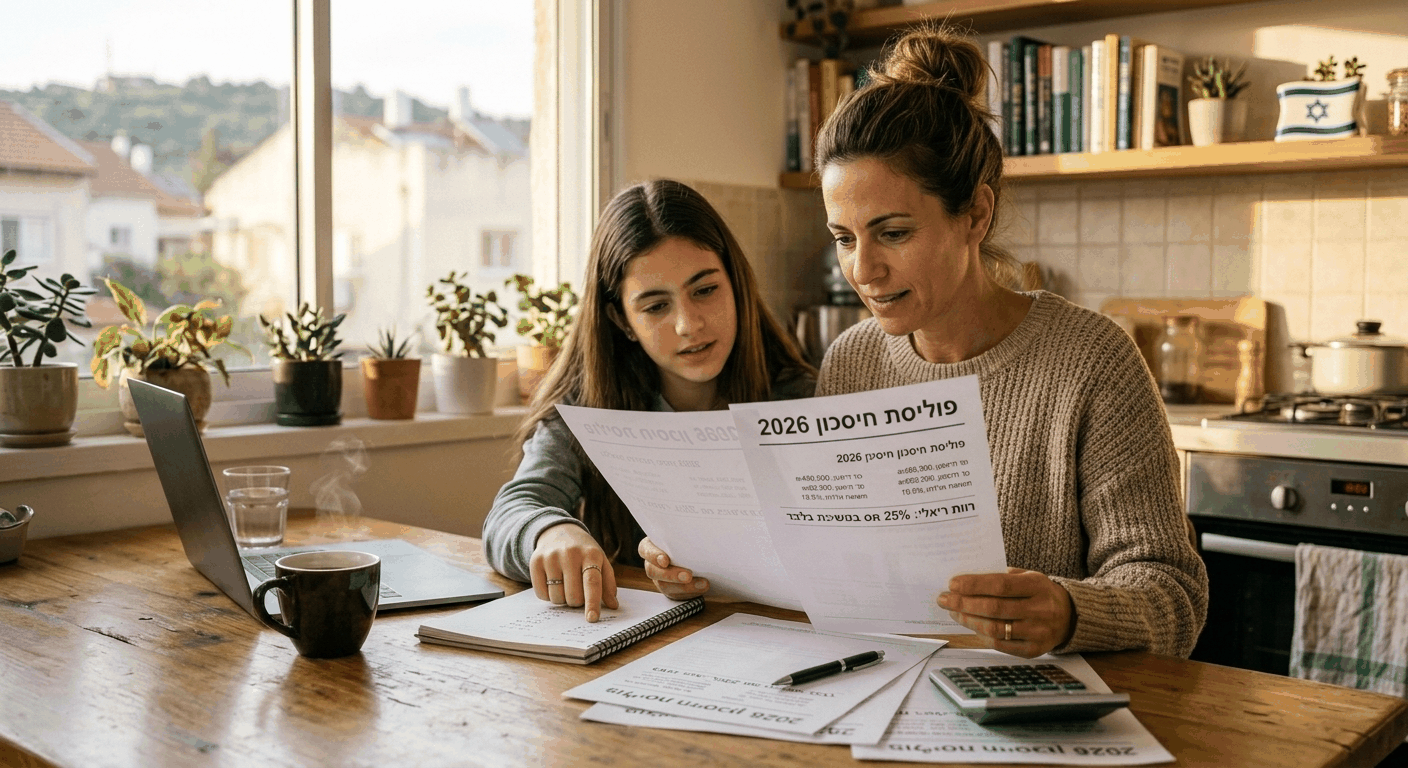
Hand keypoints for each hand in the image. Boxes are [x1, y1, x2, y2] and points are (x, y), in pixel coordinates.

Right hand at [530, 523, 617, 621]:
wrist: (559, 531)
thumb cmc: (584, 552)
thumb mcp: (601, 561)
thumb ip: (608, 583)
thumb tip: (613, 606)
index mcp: (590, 554)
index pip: (592, 583)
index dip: (592, 603)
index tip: (592, 618)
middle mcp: (570, 554)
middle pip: (574, 595)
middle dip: (577, 601)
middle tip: (578, 591)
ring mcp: (551, 557)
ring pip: (557, 597)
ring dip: (563, 599)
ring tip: (565, 585)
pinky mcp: (535, 562)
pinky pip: (542, 594)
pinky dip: (548, 596)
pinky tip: (553, 583)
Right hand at [638, 537, 708, 599]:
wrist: (695, 555)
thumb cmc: (686, 540)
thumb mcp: (682, 535)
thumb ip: (683, 536)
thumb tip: (699, 533)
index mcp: (651, 546)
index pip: (645, 549)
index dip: (653, 556)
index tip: (665, 560)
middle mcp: (652, 563)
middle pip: (653, 571)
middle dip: (671, 575)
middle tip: (688, 576)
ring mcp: (659, 578)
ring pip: (665, 586)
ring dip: (685, 587)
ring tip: (703, 584)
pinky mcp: (670, 590)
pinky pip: (677, 595)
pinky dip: (691, 592)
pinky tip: (702, 587)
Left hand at [937, 567, 1074, 657]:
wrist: (1071, 616)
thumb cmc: (1039, 593)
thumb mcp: (1028, 577)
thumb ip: (1001, 577)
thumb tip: (965, 581)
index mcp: (1038, 586)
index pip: (1000, 585)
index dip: (974, 585)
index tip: (952, 584)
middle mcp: (1040, 610)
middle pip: (994, 608)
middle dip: (964, 603)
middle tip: (944, 599)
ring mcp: (1038, 632)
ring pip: (995, 628)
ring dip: (968, 620)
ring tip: (954, 611)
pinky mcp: (1034, 650)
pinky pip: (1001, 645)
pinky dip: (982, 635)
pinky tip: (971, 625)